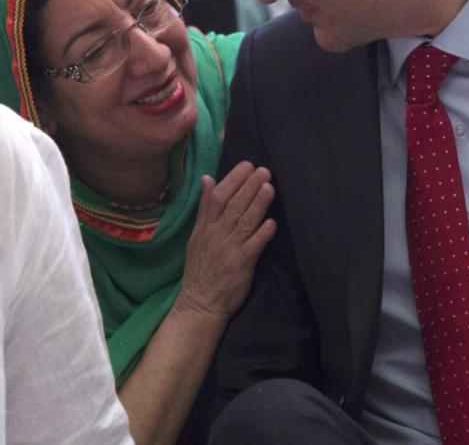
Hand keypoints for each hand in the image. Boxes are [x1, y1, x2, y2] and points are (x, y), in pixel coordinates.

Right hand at [176, 162, 275, 321]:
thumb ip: (204, 207)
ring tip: (269, 188)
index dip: (233, 180)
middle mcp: (216, 234)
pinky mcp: (240, 265)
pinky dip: (262, 235)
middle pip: (233, 206)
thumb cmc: (201, 267)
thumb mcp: (196, 234)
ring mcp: (229, 249)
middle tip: (264, 171)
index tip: (247, 165)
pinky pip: (252, 247)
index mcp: (205, 226)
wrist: (199, 303)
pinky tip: (272, 223)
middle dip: (249, 187)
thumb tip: (207, 178)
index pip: (218, 197)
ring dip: (257, 205)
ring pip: (244, 222)